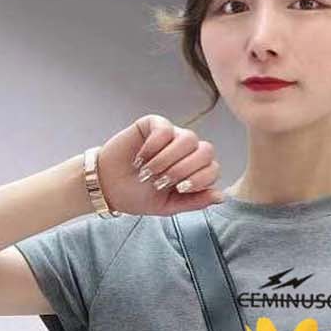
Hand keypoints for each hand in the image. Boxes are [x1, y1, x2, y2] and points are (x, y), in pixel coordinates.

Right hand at [96, 115, 224, 215]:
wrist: (109, 187)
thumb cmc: (138, 196)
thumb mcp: (168, 206)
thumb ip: (195, 202)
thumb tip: (221, 197)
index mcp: (194, 171)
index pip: (213, 169)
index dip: (200, 179)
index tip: (179, 189)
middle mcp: (187, 151)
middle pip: (205, 151)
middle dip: (184, 169)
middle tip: (161, 182)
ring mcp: (172, 136)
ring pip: (188, 139)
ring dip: (168, 159)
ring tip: (149, 172)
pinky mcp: (154, 124)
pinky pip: (165, 129)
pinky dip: (154, 146)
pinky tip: (140, 157)